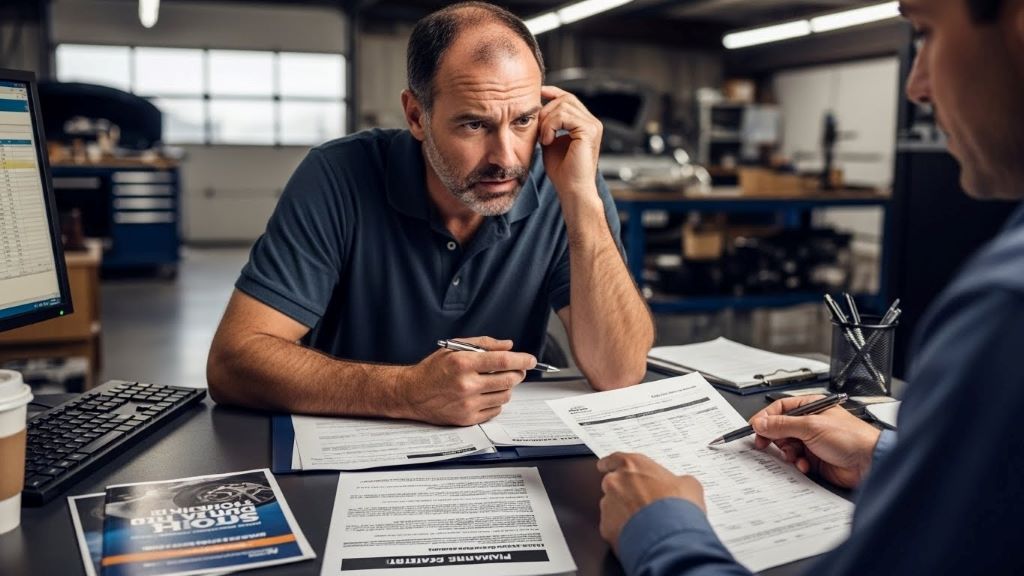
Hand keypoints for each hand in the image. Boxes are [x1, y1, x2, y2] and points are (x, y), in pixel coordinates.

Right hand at [395, 336, 535, 425]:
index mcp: (463, 363)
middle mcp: (466, 384)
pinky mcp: (467, 418)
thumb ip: (483, 344)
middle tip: (516, 370)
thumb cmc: (432, 369)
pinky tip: (486, 394)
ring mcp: (467, 404)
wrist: (412, 393)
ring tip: (496, 382)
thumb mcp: (454, 348)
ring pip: (505, 396)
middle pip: (509, 380)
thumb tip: (508, 346)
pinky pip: (495, 410)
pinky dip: (496, 401)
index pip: (503, 361)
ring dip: (507, 388)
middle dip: (517, 373)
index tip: (531, 360)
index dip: (522, 360)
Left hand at [538, 86, 602, 204]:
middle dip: (545, 111)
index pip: (569, 99)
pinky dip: (550, 126)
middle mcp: (592, 122)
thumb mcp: (551, 143)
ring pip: (563, 105)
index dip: (552, 93)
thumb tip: (538, 111)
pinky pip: (564, 115)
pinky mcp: (589, 130)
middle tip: (538, 131)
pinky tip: (547, 141)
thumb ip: (548, 126)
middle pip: (565, 98)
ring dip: (546, 122)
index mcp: (585, 124)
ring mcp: (593, 125)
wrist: (572, 190)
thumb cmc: (562, 173)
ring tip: (543, 140)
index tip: (537, 94)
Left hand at [597, 452, 705, 552]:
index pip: (613, 459)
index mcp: (632, 465)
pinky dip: (622, 530)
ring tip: (644, 522)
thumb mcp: (689, 485)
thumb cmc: (678, 507)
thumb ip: (676, 481)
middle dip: (623, 492)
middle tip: (642, 502)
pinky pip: (612, 527)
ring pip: (611, 507)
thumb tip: (680, 486)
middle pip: (612, 484)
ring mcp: (608, 505)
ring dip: (623, 512)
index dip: (611, 464)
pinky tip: (639, 534)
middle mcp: (615, 482)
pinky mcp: (606, 527)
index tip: (607, 467)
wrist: (670, 537)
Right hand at [751, 396, 881, 488]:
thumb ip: (782, 425)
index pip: (780, 409)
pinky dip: (797, 463)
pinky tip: (805, 464)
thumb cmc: (851, 438)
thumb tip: (760, 422)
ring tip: (794, 455)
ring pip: (786, 446)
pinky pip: (795, 460)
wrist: (869, 463)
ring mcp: (812, 441)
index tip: (754, 428)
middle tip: (764, 444)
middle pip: (780, 428)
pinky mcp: (814, 459)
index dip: (765, 418)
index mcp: (811, 408)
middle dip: (773, 437)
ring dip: (787, 452)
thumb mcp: (811, 426)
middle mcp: (810, 423)